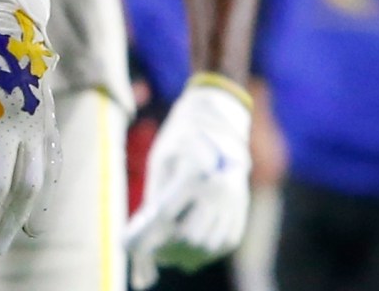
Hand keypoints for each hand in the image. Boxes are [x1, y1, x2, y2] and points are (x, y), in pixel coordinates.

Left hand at [127, 76, 253, 285]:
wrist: (219, 123)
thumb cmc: (181, 140)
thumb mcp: (161, 160)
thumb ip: (155, 197)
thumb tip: (146, 233)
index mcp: (194, 171)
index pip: (168, 213)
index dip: (150, 232)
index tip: (135, 243)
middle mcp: (219, 188)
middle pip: (193, 236)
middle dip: (170, 248)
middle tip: (154, 252)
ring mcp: (235, 200)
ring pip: (212, 244)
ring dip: (189, 254)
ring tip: (169, 254)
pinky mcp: (243, 208)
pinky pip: (227, 240)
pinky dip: (209, 250)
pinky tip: (192, 250)